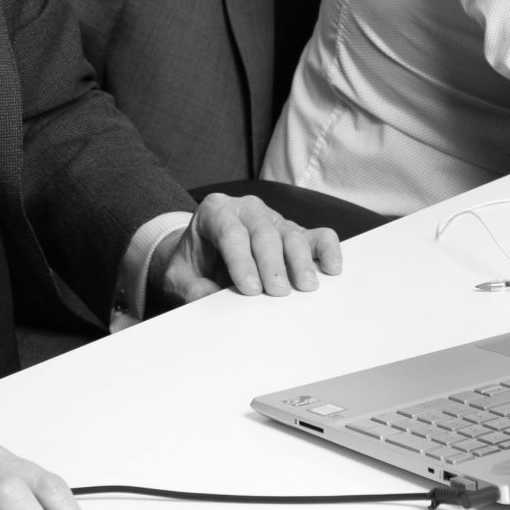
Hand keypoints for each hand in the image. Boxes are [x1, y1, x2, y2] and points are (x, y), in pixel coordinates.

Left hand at [149, 192, 343, 306]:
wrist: (197, 256)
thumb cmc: (190, 264)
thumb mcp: (178, 277)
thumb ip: (191, 288)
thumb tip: (211, 300)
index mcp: (215, 211)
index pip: (231, 233)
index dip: (241, 261)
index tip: (250, 289)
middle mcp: (246, 209)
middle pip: (263, 233)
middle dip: (272, 264)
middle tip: (278, 292)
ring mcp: (273, 219)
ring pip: (290, 234)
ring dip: (300, 261)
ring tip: (305, 286)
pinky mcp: (293, 232)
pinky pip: (315, 235)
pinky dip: (327, 248)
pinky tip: (332, 268)